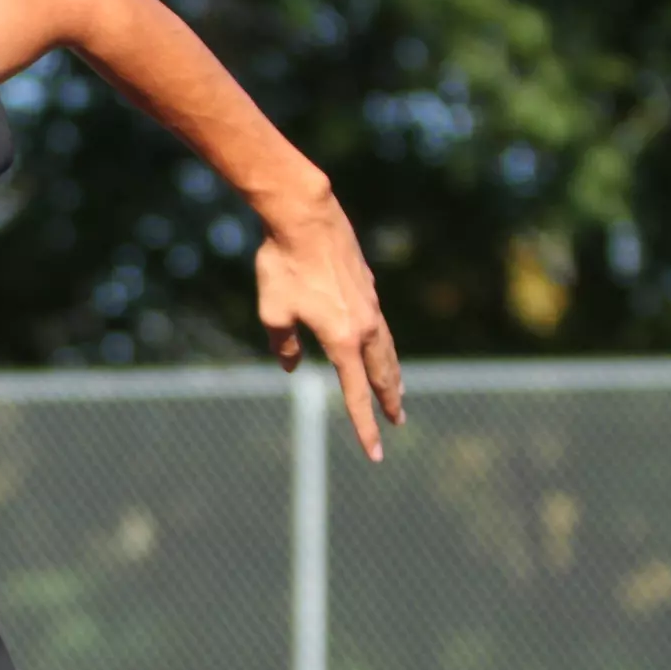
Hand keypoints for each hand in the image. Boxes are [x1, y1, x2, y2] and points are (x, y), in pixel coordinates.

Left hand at [252, 189, 405, 460]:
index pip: (355, 393)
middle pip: (382, 373)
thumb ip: (282, 344)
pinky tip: (376, 344)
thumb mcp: (272, 310)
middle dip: (389, 400)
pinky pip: (379, 325)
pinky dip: (383, 345)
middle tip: (398, 421)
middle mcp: (365, 325)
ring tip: (397, 390)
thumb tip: (289, 365)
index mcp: (343, 338)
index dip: (364, 426)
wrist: (305, 216)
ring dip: (392, 373)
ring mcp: (370, 304)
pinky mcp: (366, 286)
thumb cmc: (283, 264)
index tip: (374, 453)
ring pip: (386, 348)